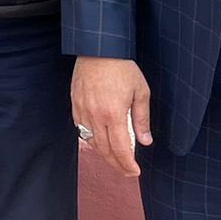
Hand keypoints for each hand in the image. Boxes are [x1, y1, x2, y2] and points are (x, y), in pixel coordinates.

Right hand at [73, 56, 152, 175]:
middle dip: (116, 164)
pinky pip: (81, 128)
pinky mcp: (75, 103)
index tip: (135, 171)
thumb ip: (142, 119)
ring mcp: (83, 110)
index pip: (120, 150)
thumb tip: (145, 141)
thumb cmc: (122, 67)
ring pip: (91, 141)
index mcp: (114, 114)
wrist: (98, 48)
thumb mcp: (140, 92)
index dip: (127, 165)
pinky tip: (99, 140)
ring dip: (103, 154)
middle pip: (104, 150)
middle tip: (126, 170)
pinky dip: (90, 138)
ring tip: (114, 158)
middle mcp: (95, 115)